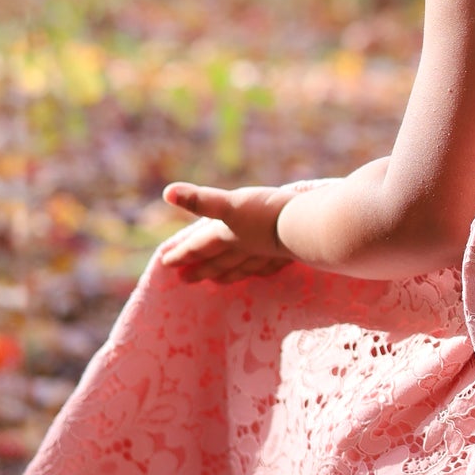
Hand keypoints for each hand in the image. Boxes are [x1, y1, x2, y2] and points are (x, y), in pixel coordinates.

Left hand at [159, 181, 293, 283]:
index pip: (200, 246)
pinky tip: (262, 272)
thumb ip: (200, 200)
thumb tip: (167, 192)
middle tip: (184, 280)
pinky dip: (261, 270)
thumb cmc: (267, 213)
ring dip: (227, 274)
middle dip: (201, 269)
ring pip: (242, 266)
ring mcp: (266, 253)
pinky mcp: (286, 253)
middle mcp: (244, 248)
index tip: (166, 263)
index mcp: (228, 235)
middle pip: (218, 261)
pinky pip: (269, 266)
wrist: (308, 227)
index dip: (182, 253)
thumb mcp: (230, 203)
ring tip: (217, 281)